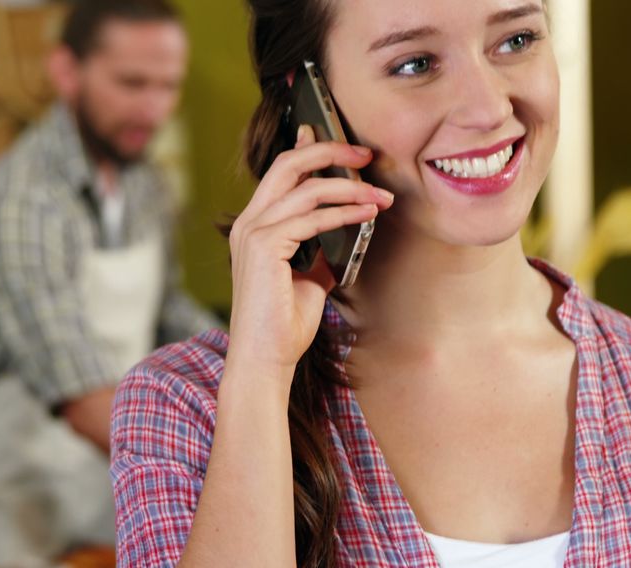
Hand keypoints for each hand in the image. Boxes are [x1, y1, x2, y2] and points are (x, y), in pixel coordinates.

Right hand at [226, 125, 393, 379]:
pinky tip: (367, 214)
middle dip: (331, 152)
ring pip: (306, 189)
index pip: (282, 172)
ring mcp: (253, 233)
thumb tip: (348, 228)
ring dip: (350, 188)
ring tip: (380, 196)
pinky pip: (311, 218)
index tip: (346, 145)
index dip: (311, 148)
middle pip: (288, 164)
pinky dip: (343, 213)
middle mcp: (249, 223)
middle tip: (366, 154)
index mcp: (255, 225)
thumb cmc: (285, 323)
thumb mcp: (310, 277)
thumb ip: (321, 249)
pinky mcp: (264, 247)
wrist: (267, 358)